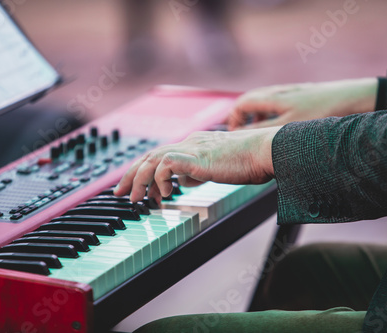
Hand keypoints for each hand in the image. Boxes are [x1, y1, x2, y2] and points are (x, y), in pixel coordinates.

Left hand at [113, 127, 280, 201]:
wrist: (265, 151)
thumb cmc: (250, 160)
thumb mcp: (217, 168)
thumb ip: (197, 172)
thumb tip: (183, 181)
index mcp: (194, 145)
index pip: (160, 155)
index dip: (143, 170)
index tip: (135, 186)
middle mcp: (189, 143)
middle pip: (149, 155)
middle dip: (131, 175)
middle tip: (120, 193)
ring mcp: (192, 148)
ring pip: (152, 160)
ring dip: (140, 180)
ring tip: (135, 199)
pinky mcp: (196, 157)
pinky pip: (166, 165)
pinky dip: (160, 180)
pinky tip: (165, 193)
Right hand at [228, 78, 377, 129]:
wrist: (352, 99)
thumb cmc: (319, 113)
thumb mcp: (287, 127)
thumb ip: (261, 131)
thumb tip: (240, 135)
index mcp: (272, 97)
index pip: (241, 104)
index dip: (234, 120)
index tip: (234, 135)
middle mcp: (279, 91)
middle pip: (250, 101)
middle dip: (242, 118)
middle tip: (241, 135)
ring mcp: (291, 92)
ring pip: (264, 102)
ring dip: (257, 117)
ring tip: (259, 133)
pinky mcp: (302, 96)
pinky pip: (278, 103)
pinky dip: (271, 115)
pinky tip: (281, 127)